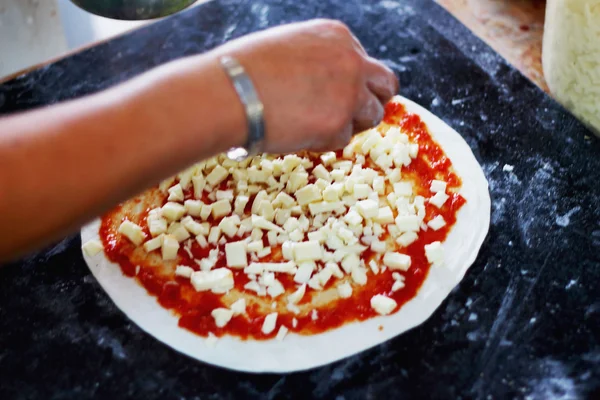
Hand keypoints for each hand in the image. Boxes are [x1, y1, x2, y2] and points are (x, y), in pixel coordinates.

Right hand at [212, 19, 398, 152]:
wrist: (229, 93)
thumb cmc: (243, 70)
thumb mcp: (288, 46)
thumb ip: (317, 60)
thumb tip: (324, 84)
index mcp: (338, 36)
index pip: (365, 63)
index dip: (354, 83)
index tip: (338, 95)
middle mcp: (351, 61)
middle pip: (386, 85)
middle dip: (372, 102)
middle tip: (350, 116)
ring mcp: (349, 93)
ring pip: (372, 116)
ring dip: (350, 125)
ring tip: (314, 126)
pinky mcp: (339, 124)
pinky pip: (344, 139)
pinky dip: (325, 142)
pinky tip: (298, 133)